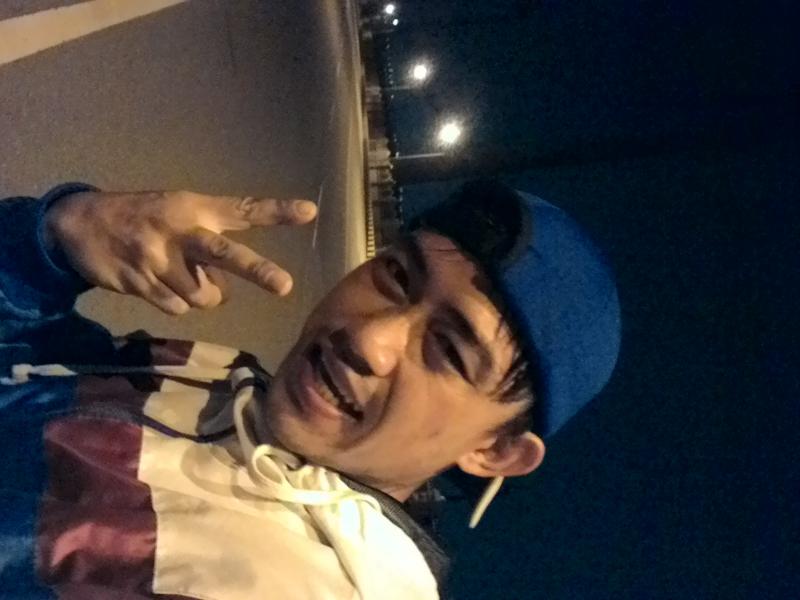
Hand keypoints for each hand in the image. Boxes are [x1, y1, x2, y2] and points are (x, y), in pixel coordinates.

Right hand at [43, 189, 316, 314]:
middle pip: (225, 254)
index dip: (277, 212)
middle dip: (258, 270)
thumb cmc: (144, 217)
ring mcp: (159, 259)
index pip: (244, 209)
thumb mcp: (178, 211)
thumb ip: (210, 238)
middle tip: (285, 286)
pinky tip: (157, 283)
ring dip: (201, 294)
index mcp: (195, 208)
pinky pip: (178, 308)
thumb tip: (229, 284)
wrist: (79, 224)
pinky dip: (175, 302)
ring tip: (179, 274)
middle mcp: (181, 231)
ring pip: (204, 296)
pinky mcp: (142, 283)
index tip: (310, 212)